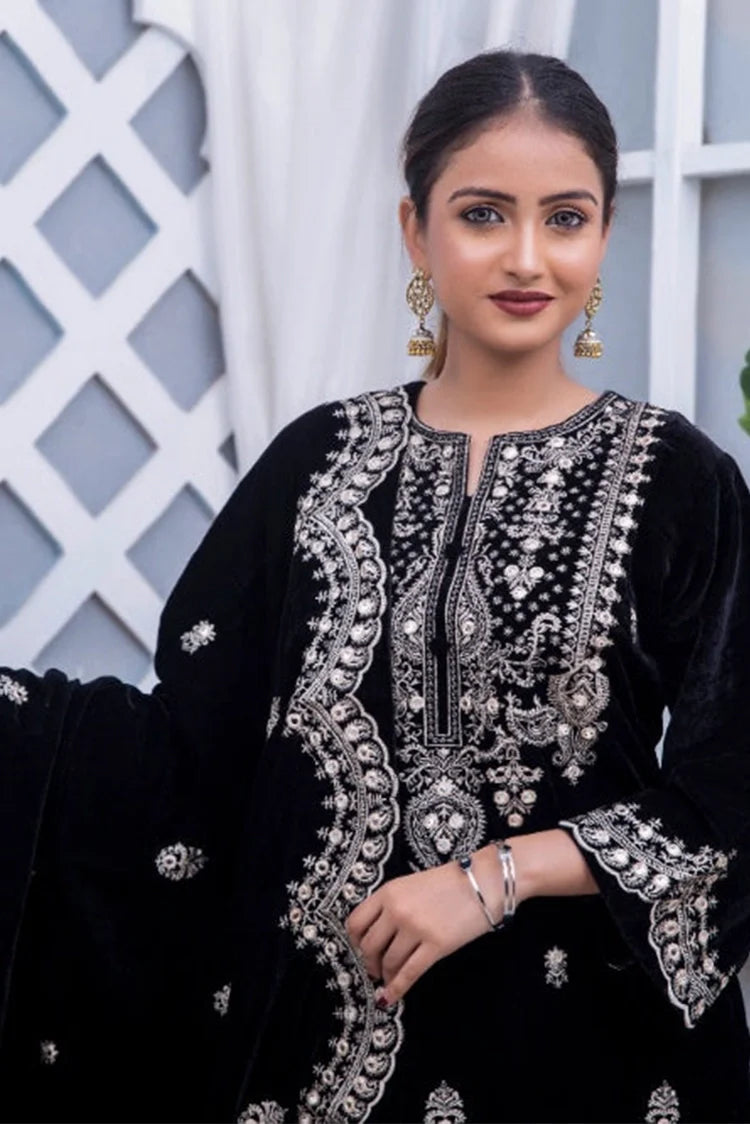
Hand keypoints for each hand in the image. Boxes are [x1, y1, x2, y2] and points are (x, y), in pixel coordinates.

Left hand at [345, 857, 495, 1006]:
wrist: (483, 882)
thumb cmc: (448, 882)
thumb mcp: (411, 885)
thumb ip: (391, 904)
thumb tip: (376, 934)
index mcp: (388, 892)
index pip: (355, 923)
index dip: (354, 942)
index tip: (359, 950)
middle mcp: (397, 910)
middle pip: (369, 946)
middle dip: (370, 962)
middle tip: (374, 970)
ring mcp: (416, 928)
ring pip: (389, 962)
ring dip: (385, 976)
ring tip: (387, 980)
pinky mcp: (436, 945)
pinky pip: (409, 973)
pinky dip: (397, 989)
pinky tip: (391, 998)